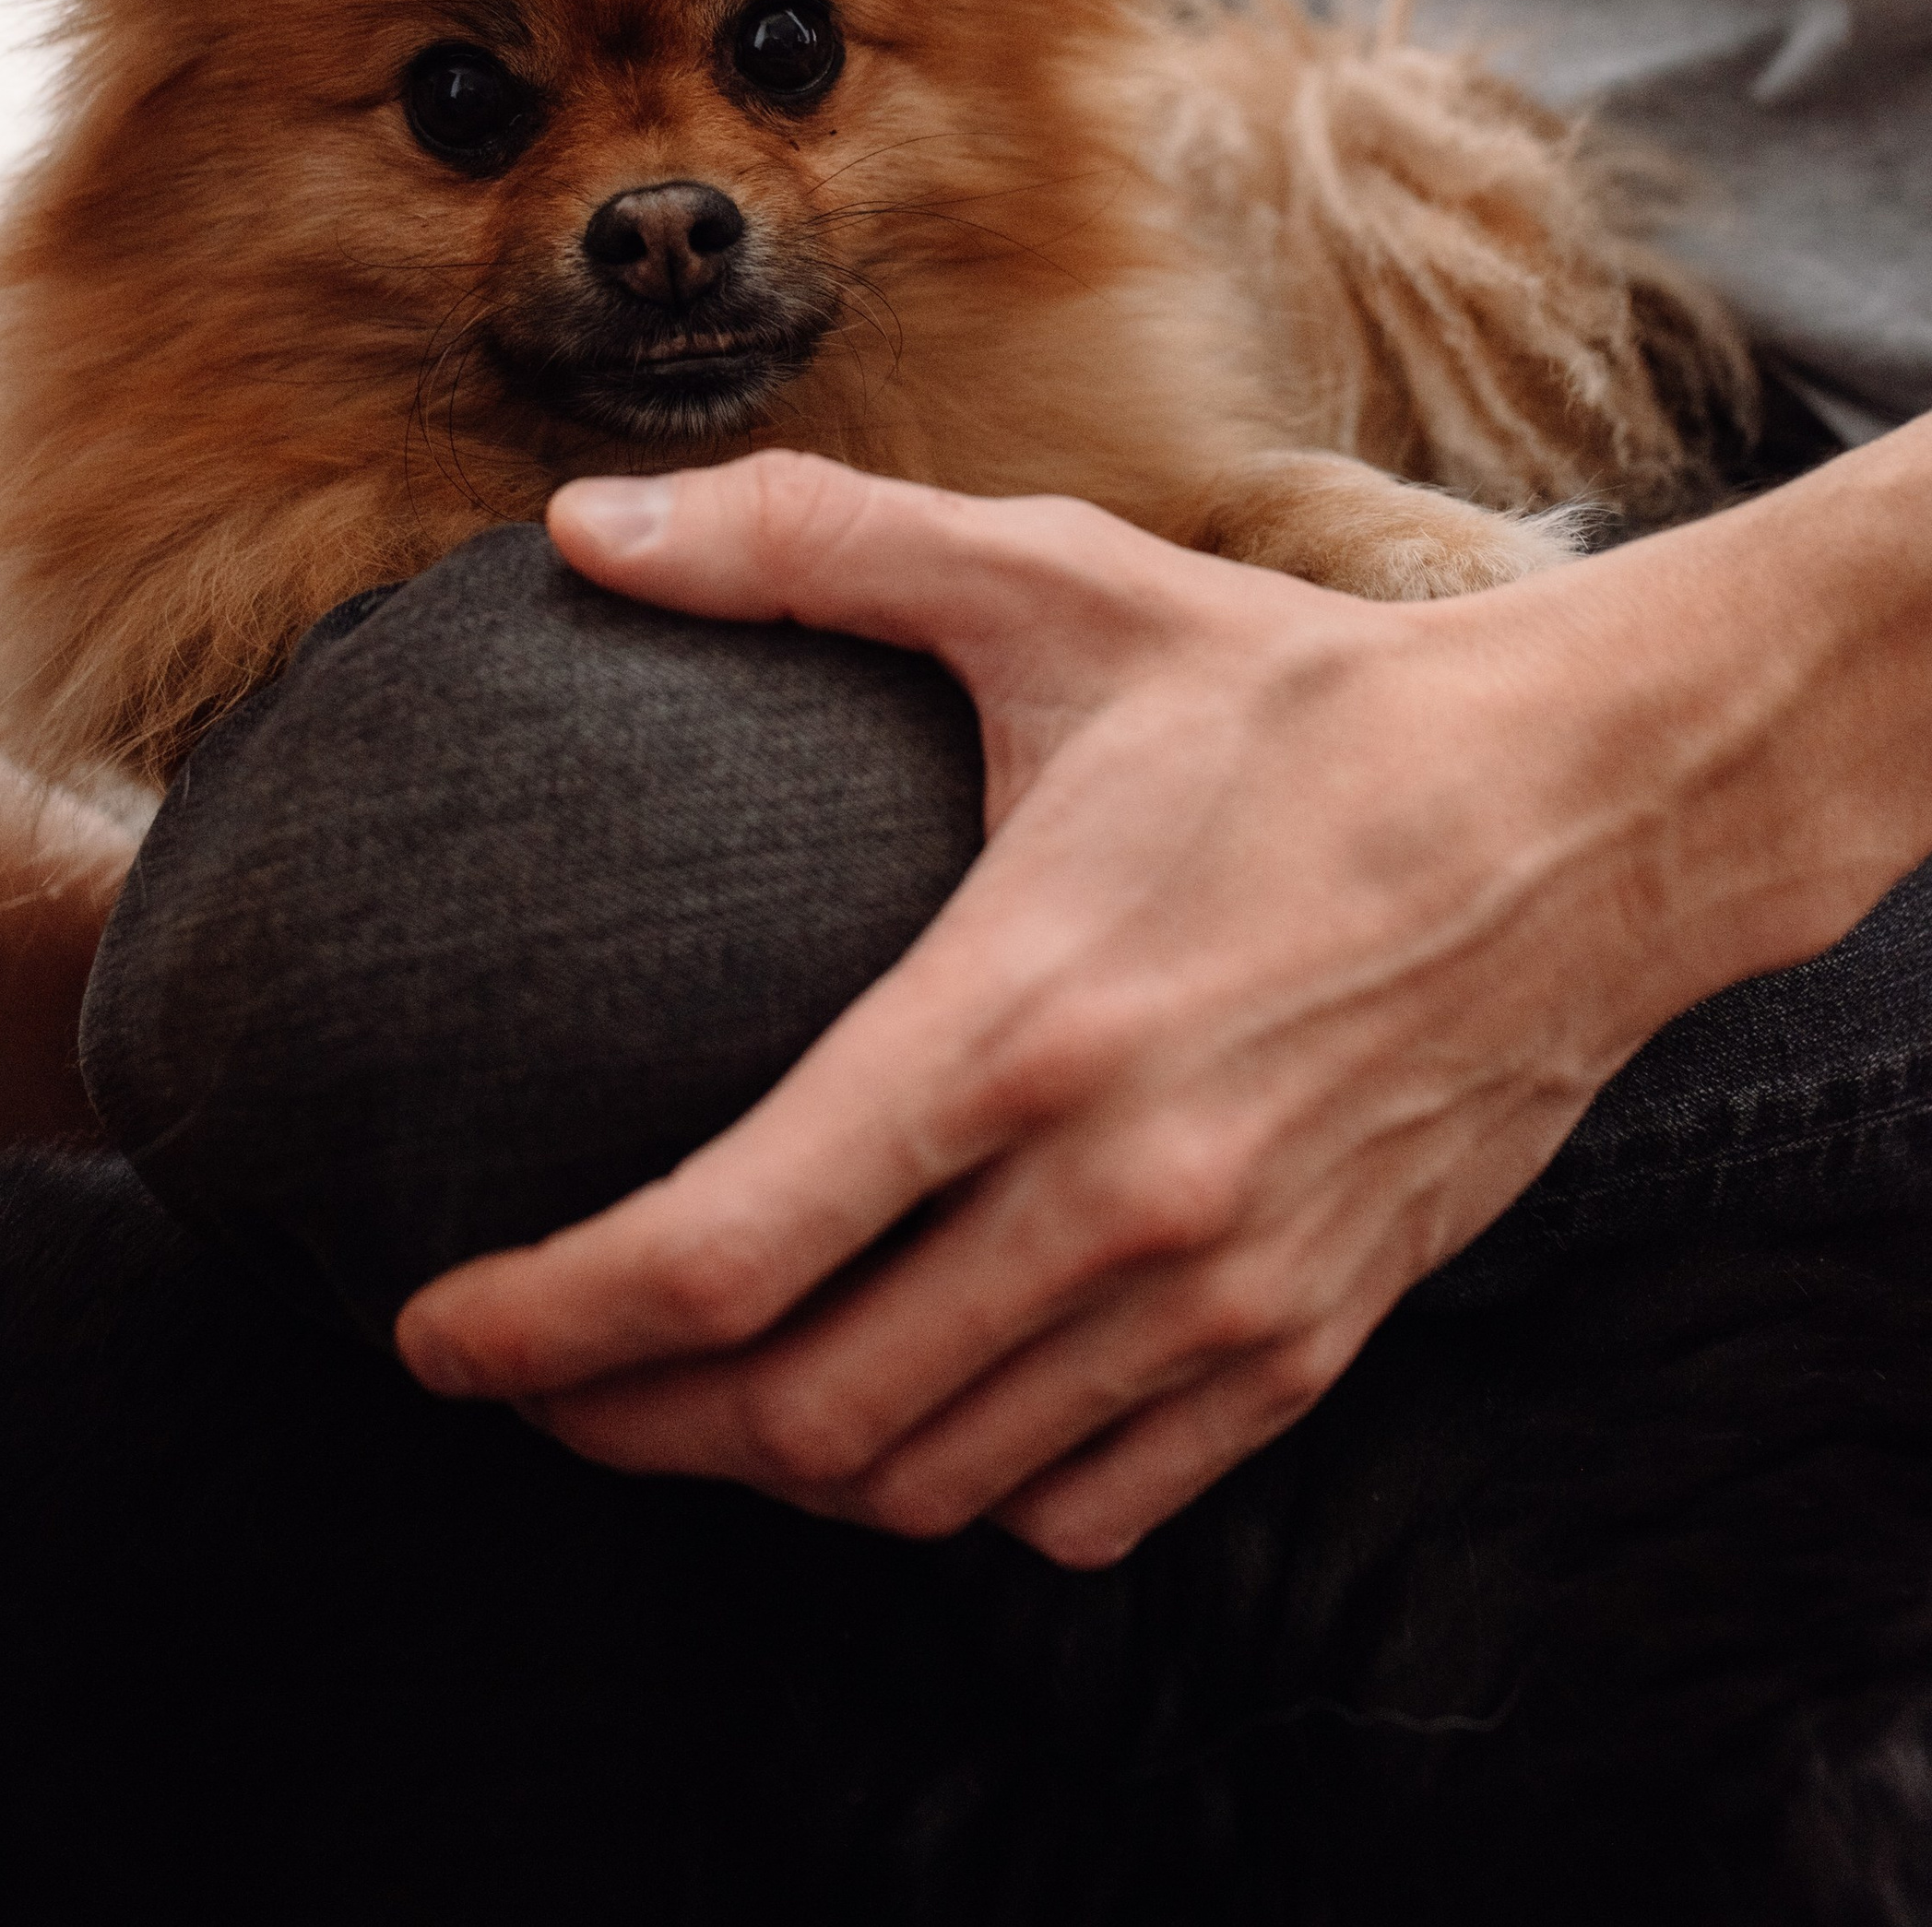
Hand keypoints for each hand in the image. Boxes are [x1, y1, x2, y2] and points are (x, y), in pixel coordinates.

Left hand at [395, 451, 1729, 1565]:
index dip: (543, 1324)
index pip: (722, 1249)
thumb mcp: (1054, 583)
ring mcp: (1223, 1293)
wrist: (1589, 811)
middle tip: (532, 1375)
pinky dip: (964, 1489)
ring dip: (778, 1471)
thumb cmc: (1304, 700)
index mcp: (1022, 1019)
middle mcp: (1118, 1193)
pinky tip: (908, 1405)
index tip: (433, 1331)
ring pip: (934, 1483)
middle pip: (801, 1413)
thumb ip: (806, 546)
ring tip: (686, 1398)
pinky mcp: (1307, 1339)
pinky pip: (1089, 1501)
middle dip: (622, 1423)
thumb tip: (580, 520)